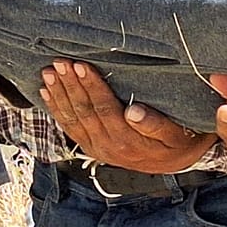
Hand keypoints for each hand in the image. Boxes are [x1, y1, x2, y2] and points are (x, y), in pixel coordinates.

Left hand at [40, 60, 215, 172]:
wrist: (176, 164)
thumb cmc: (179, 140)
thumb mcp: (177, 133)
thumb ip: (155, 125)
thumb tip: (133, 112)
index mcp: (127, 141)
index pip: (104, 109)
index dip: (91, 86)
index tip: (81, 65)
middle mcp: (108, 147)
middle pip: (84, 112)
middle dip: (70, 85)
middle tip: (59, 62)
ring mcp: (97, 149)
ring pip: (72, 120)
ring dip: (59, 94)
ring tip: (48, 73)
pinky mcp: (92, 148)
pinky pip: (69, 128)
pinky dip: (57, 109)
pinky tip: (47, 93)